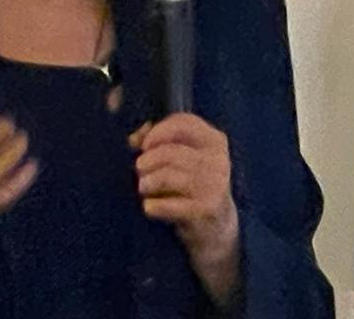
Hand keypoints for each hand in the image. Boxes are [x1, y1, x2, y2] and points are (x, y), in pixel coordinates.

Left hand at [129, 114, 240, 304]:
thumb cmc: (194, 187)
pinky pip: (167, 205)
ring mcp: (214, 186)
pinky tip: (150, 208)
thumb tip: (134, 137)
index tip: (143, 144)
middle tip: (140, 172)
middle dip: (147, 161)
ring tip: (144, 189)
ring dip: (147, 183)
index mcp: (215, 141)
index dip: (158, 131)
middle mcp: (218, 160)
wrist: (217, 230)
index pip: (184, 123)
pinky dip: (153, 206)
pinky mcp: (205, 210)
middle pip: (170, 152)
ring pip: (166, 176)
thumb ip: (161, 142)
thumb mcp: (185, 160)